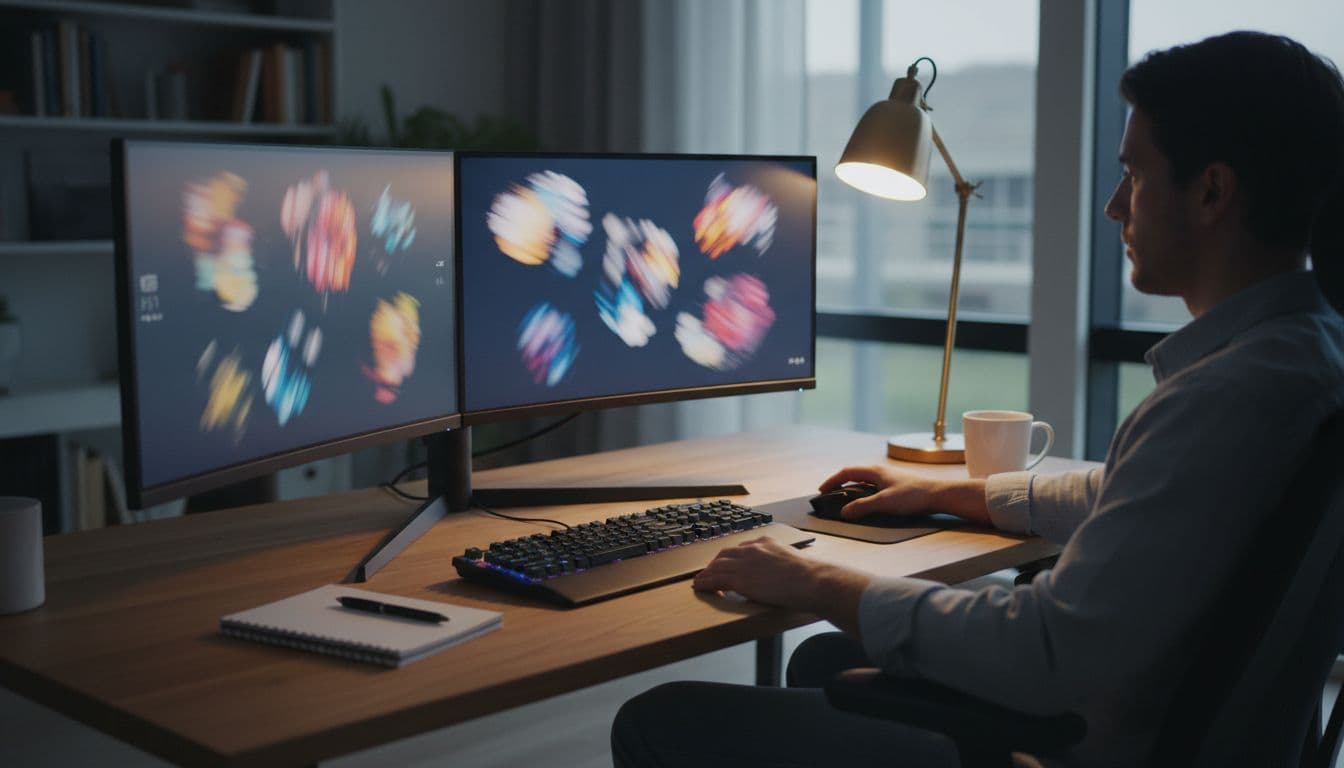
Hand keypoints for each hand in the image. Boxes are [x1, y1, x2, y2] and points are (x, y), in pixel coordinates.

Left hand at [693, 537, 868, 632]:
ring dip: (706, 574)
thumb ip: (780, 561)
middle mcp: (752, 549)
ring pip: (716, 566)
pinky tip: (699, 587)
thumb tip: (779, 572)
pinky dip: (704, 582)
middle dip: (715, 564)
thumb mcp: (793, 560)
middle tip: (710, 574)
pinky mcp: (740, 579)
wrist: (811, 581)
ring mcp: (744, 563)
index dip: (731, 558)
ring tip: (700, 582)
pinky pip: (715, 579)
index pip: (741, 548)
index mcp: (765, 542)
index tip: (728, 565)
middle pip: (724, 554)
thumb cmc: (809, 576)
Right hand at [818, 465, 990, 524]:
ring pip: (863, 480)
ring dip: (851, 488)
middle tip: (829, 495)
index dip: (832, 481)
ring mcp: (888, 478)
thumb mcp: (885, 503)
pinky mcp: (895, 485)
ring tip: (844, 499)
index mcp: (875, 471)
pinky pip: (872, 486)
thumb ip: (863, 507)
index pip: (846, 472)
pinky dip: (862, 492)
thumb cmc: (913, 496)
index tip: (822, 491)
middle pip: (854, 474)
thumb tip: (844, 512)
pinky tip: (865, 501)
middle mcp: (880, 472)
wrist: (939, 495)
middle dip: (839, 483)